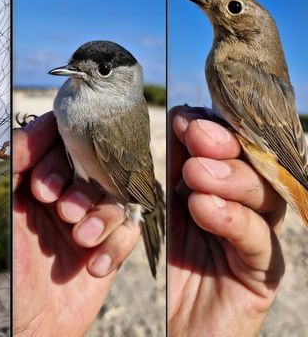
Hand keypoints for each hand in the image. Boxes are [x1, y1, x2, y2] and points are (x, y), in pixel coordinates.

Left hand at [13, 112, 140, 335]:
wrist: (32, 323)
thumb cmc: (14, 267)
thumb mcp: (10, 208)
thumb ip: (18, 161)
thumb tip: (43, 122)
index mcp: (44, 181)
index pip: (64, 147)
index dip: (60, 158)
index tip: (44, 186)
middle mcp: (70, 196)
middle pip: (95, 168)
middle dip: (81, 189)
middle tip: (63, 211)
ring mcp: (93, 220)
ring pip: (116, 197)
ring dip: (101, 217)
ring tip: (80, 239)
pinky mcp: (112, 246)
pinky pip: (131, 231)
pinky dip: (116, 246)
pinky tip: (94, 266)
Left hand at [168, 106, 285, 335]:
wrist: (181, 327)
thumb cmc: (174, 266)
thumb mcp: (168, 211)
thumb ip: (177, 172)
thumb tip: (182, 119)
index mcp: (228, 190)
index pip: (235, 149)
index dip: (216, 129)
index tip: (185, 118)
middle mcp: (250, 209)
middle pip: (256, 167)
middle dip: (225, 145)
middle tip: (197, 135)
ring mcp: (261, 239)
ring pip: (265, 198)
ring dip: (230, 178)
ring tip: (196, 172)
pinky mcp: (265, 273)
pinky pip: (259, 241)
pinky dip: (232, 219)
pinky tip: (204, 207)